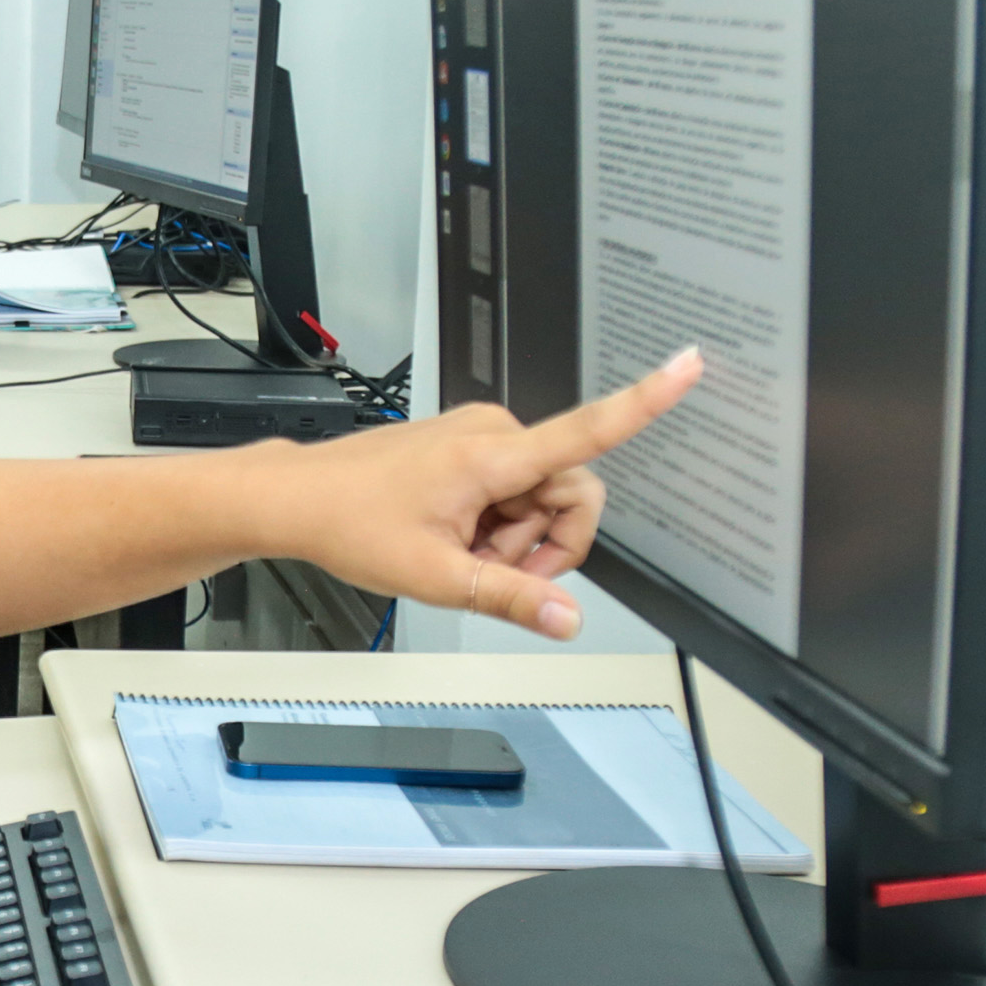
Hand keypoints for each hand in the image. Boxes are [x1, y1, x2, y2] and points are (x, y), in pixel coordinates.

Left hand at [251, 350, 702, 637]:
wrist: (297, 498)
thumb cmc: (350, 523)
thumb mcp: (437, 578)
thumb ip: (512, 598)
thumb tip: (568, 620)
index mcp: (492, 455)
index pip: (586, 428)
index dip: (644, 401)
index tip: (688, 366)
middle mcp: (494, 433)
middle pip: (571, 491)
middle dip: (544, 541)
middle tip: (489, 568)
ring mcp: (480, 438)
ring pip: (540, 497)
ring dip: (514, 537)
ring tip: (459, 551)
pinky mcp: (469, 448)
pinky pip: (512, 490)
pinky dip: (494, 524)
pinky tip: (455, 536)